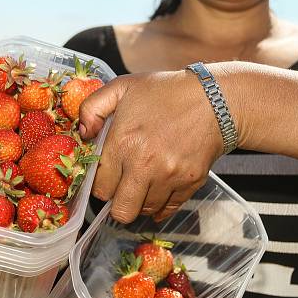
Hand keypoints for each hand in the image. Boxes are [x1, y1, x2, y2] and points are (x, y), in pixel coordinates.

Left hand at [78, 70, 223, 222]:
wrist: (214, 100)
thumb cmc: (166, 91)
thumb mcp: (122, 87)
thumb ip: (92, 107)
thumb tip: (83, 134)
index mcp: (123, 143)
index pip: (99, 187)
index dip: (100, 183)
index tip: (107, 174)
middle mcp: (145, 165)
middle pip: (121, 210)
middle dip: (117, 201)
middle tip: (122, 185)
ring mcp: (169, 177)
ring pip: (145, 211)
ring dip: (140, 200)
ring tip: (144, 179)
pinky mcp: (189, 184)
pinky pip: (168, 210)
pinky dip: (161, 204)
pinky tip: (159, 187)